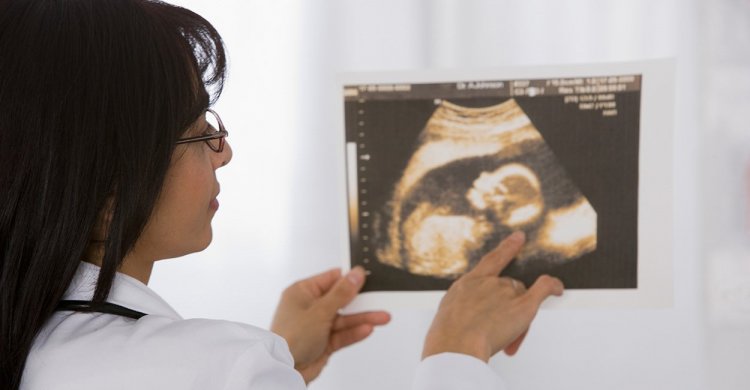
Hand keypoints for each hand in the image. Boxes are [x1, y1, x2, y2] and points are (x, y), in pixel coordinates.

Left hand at [271, 267, 390, 382]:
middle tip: (380, 297)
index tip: (367, 277)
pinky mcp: (323, 342)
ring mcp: (317, 325)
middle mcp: (309, 307)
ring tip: (382, 317)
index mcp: (302, 292)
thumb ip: (341, 293)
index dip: (349, 278)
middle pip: (341, 300)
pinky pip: (342, 334)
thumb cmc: (290, 337)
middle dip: (361, 301)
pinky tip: (368, 329)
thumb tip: (355, 274)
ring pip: (344, 319)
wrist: (283, 369)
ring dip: (363, 318)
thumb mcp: (320, 310)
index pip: (331, 279)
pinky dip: (354, 332)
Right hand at [422, 231, 563, 361]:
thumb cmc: (449, 334)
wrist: (456, 344)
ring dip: (518, 315)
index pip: (492, 260)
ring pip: (522, 297)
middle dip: (508, 305)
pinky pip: (543, 289)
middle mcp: (490, 282)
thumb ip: (466, 305)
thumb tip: (474, 313)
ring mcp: (507, 292)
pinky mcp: (522, 305)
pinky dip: (552, 287)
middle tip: (497, 328)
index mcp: (470, 282)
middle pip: (510, 286)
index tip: (519, 237)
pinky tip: (558, 289)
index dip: (508, 248)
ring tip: (504, 339)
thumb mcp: (450, 312)